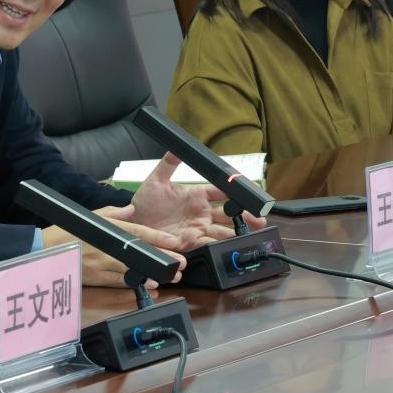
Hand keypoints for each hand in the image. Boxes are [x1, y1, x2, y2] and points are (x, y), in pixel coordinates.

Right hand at [42, 203, 186, 287]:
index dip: (157, 237)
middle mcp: (104, 247)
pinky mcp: (93, 279)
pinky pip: (117, 282)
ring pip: (131, 270)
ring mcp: (99, 265)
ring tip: (167, 276)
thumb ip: (110, 213)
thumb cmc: (61, 233)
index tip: (174, 241)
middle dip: (161, 258)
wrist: (39, 251)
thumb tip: (131, 209)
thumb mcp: (85, 218)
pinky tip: (146, 284)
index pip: (136, 232)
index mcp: (103, 230)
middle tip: (179, 263)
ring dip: (151, 273)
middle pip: (139, 254)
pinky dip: (133, 283)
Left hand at [128, 152, 267, 249]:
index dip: (235, 192)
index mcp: (196, 195)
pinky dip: (219, 244)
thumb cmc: (145, 201)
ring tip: (252, 233)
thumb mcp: (156, 180)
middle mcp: (200, 212)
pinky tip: (230, 245)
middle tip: (259, 219)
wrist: (133, 222)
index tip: (248, 194)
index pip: (221, 191)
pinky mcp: (190, 242)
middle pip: (228, 213)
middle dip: (245, 216)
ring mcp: (197, 227)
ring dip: (237, 232)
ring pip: (222, 230)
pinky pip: (208, 244)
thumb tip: (177, 147)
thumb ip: (168, 164)